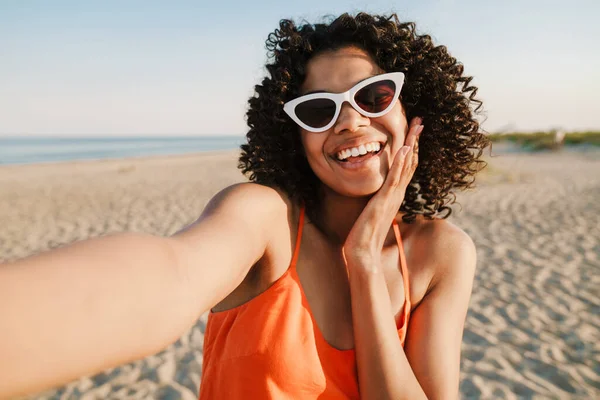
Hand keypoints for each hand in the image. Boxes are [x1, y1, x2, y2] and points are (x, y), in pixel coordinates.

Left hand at [342, 117, 423, 269]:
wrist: (363, 251)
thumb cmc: (365, 234)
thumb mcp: (373, 211)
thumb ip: (378, 200)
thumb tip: (376, 194)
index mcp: (395, 195)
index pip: (406, 166)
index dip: (411, 147)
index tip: (414, 131)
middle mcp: (397, 194)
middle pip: (411, 161)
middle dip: (415, 140)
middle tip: (421, 121)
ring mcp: (392, 196)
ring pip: (406, 165)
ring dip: (412, 144)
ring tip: (417, 126)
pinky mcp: (384, 200)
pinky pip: (395, 178)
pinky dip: (400, 162)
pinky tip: (404, 148)